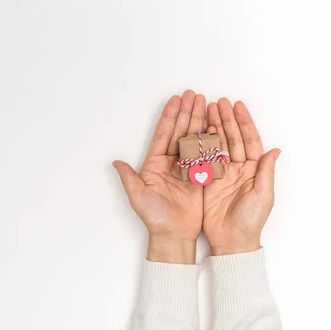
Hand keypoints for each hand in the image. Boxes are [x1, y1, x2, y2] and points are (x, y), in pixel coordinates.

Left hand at [113, 90, 205, 263]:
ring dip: (198, 121)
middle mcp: (170, 163)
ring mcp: (186, 168)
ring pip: (193, 139)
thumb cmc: (154, 218)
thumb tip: (116, 162)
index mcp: (155, 164)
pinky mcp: (199, 176)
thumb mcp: (138, 197)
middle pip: (179, 132)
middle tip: (193, 95)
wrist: (173, 235)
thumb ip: (129, 179)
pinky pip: (205, 154)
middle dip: (187, 113)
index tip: (175, 100)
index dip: (169, 117)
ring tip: (205, 103)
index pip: (163, 134)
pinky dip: (210, 140)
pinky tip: (214, 126)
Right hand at [203, 98, 279, 254]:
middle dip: (227, 119)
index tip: (237, 106)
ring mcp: (224, 173)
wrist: (231, 240)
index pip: (250, 140)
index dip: (244, 123)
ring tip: (208, 109)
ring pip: (220, 144)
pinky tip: (200, 130)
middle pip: (234, 138)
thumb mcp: (263, 195)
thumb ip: (266, 171)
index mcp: (255, 170)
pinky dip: (203, 143)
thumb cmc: (251, 221)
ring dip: (215, 127)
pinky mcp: (209, 181)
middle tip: (219, 102)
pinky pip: (206, 158)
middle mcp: (240, 169)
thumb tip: (275, 150)